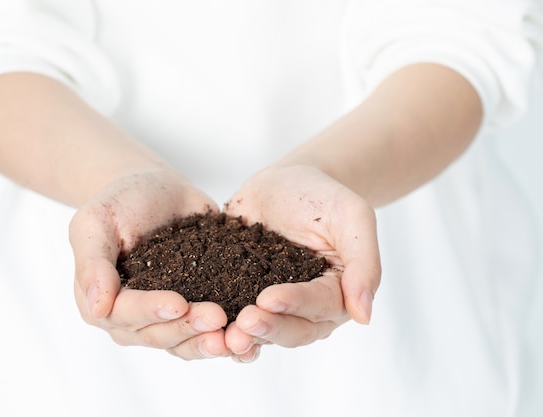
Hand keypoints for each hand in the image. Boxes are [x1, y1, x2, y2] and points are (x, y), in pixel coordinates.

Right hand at [69, 168, 228, 359]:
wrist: (157, 189)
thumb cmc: (120, 201)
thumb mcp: (95, 222)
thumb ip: (93, 264)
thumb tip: (97, 308)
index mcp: (105, 302)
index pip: (126, 314)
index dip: (152, 311)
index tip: (179, 303)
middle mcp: (136, 319)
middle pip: (160, 334)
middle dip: (189, 327)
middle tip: (217, 317)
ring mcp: (169, 317)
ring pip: (187, 342)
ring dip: (211, 342)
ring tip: (237, 337)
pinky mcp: (199, 307)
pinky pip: (212, 332)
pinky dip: (231, 340)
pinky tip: (253, 341)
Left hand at [223, 165, 380, 360]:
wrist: (286, 182)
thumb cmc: (323, 195)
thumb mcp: (352, 216)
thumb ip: (364, 261)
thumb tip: (363, 315)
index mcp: (338, 291)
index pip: (320, 305)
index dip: (295, 304)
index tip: (268, 298)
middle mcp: (307, 308)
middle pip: (292, 330)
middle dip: (269, 328)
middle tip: (244, 321)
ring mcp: (273, 305)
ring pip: (264, 333)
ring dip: (246, 338)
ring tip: (225, 336)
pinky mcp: (243, 296)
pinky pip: (235, 318)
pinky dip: (222, 328)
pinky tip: (202, 327)